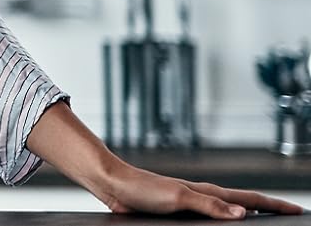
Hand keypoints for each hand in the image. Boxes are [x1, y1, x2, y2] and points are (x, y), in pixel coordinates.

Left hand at [95, 163, 302, 218]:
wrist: (114, 184)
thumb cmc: (143, 189)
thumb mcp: (178, 198)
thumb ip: (210, 206)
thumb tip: (243, 214)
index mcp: (208, 192)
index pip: (249, 200)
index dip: (274, 206)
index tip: (296, 210)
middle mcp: (202, 196)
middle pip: (243, 204)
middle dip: (267, 209)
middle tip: (288, 214)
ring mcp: (190, 203)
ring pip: (226, 210)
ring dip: (246, 215)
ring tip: (263, 221)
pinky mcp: (175, 210)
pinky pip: (207, 217)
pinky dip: (222, 221)